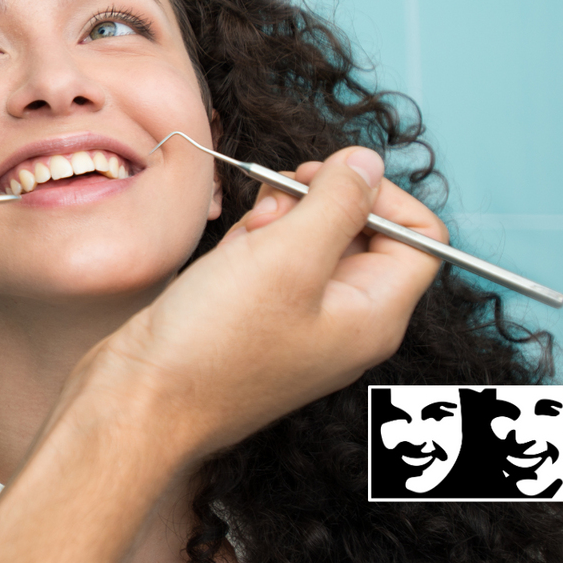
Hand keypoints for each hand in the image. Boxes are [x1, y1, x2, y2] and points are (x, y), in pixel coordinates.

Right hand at [92, 147, 443, 457]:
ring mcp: (302, 321)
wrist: (141, 400)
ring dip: (277, 222)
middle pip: (362, 232)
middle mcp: (346, 320)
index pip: (421, 237)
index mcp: (375, 314)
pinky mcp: (259, 319)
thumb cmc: (214, 343)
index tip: (328, 179)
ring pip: (311, 240)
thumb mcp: (286, 256)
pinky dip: (250, 246)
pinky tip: (224, 259)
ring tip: (243, 241)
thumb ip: (337, 202)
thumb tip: (368, 162)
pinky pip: (272, 263)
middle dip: (317, 204)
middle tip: (274, 208)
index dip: (382, 196)